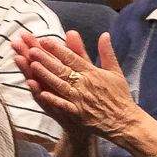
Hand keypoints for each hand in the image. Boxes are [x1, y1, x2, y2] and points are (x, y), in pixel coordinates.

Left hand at [12, 30, 143, 140]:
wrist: (125, 121)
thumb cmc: (119, 96)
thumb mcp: (115, 72)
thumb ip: (107, 53)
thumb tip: (105, 34)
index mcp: (92, 73)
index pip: (72, 58)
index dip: (58, 49)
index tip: (44, 40)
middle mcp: (85, 84)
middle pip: (63, 69)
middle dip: (46, 59)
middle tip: (31, 49)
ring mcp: (80, 99)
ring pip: (60, 85)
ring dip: (46, 75)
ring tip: (32, 65)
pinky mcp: (78, 113)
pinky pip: (64, 105)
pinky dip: (53, 99)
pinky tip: (41, 93)